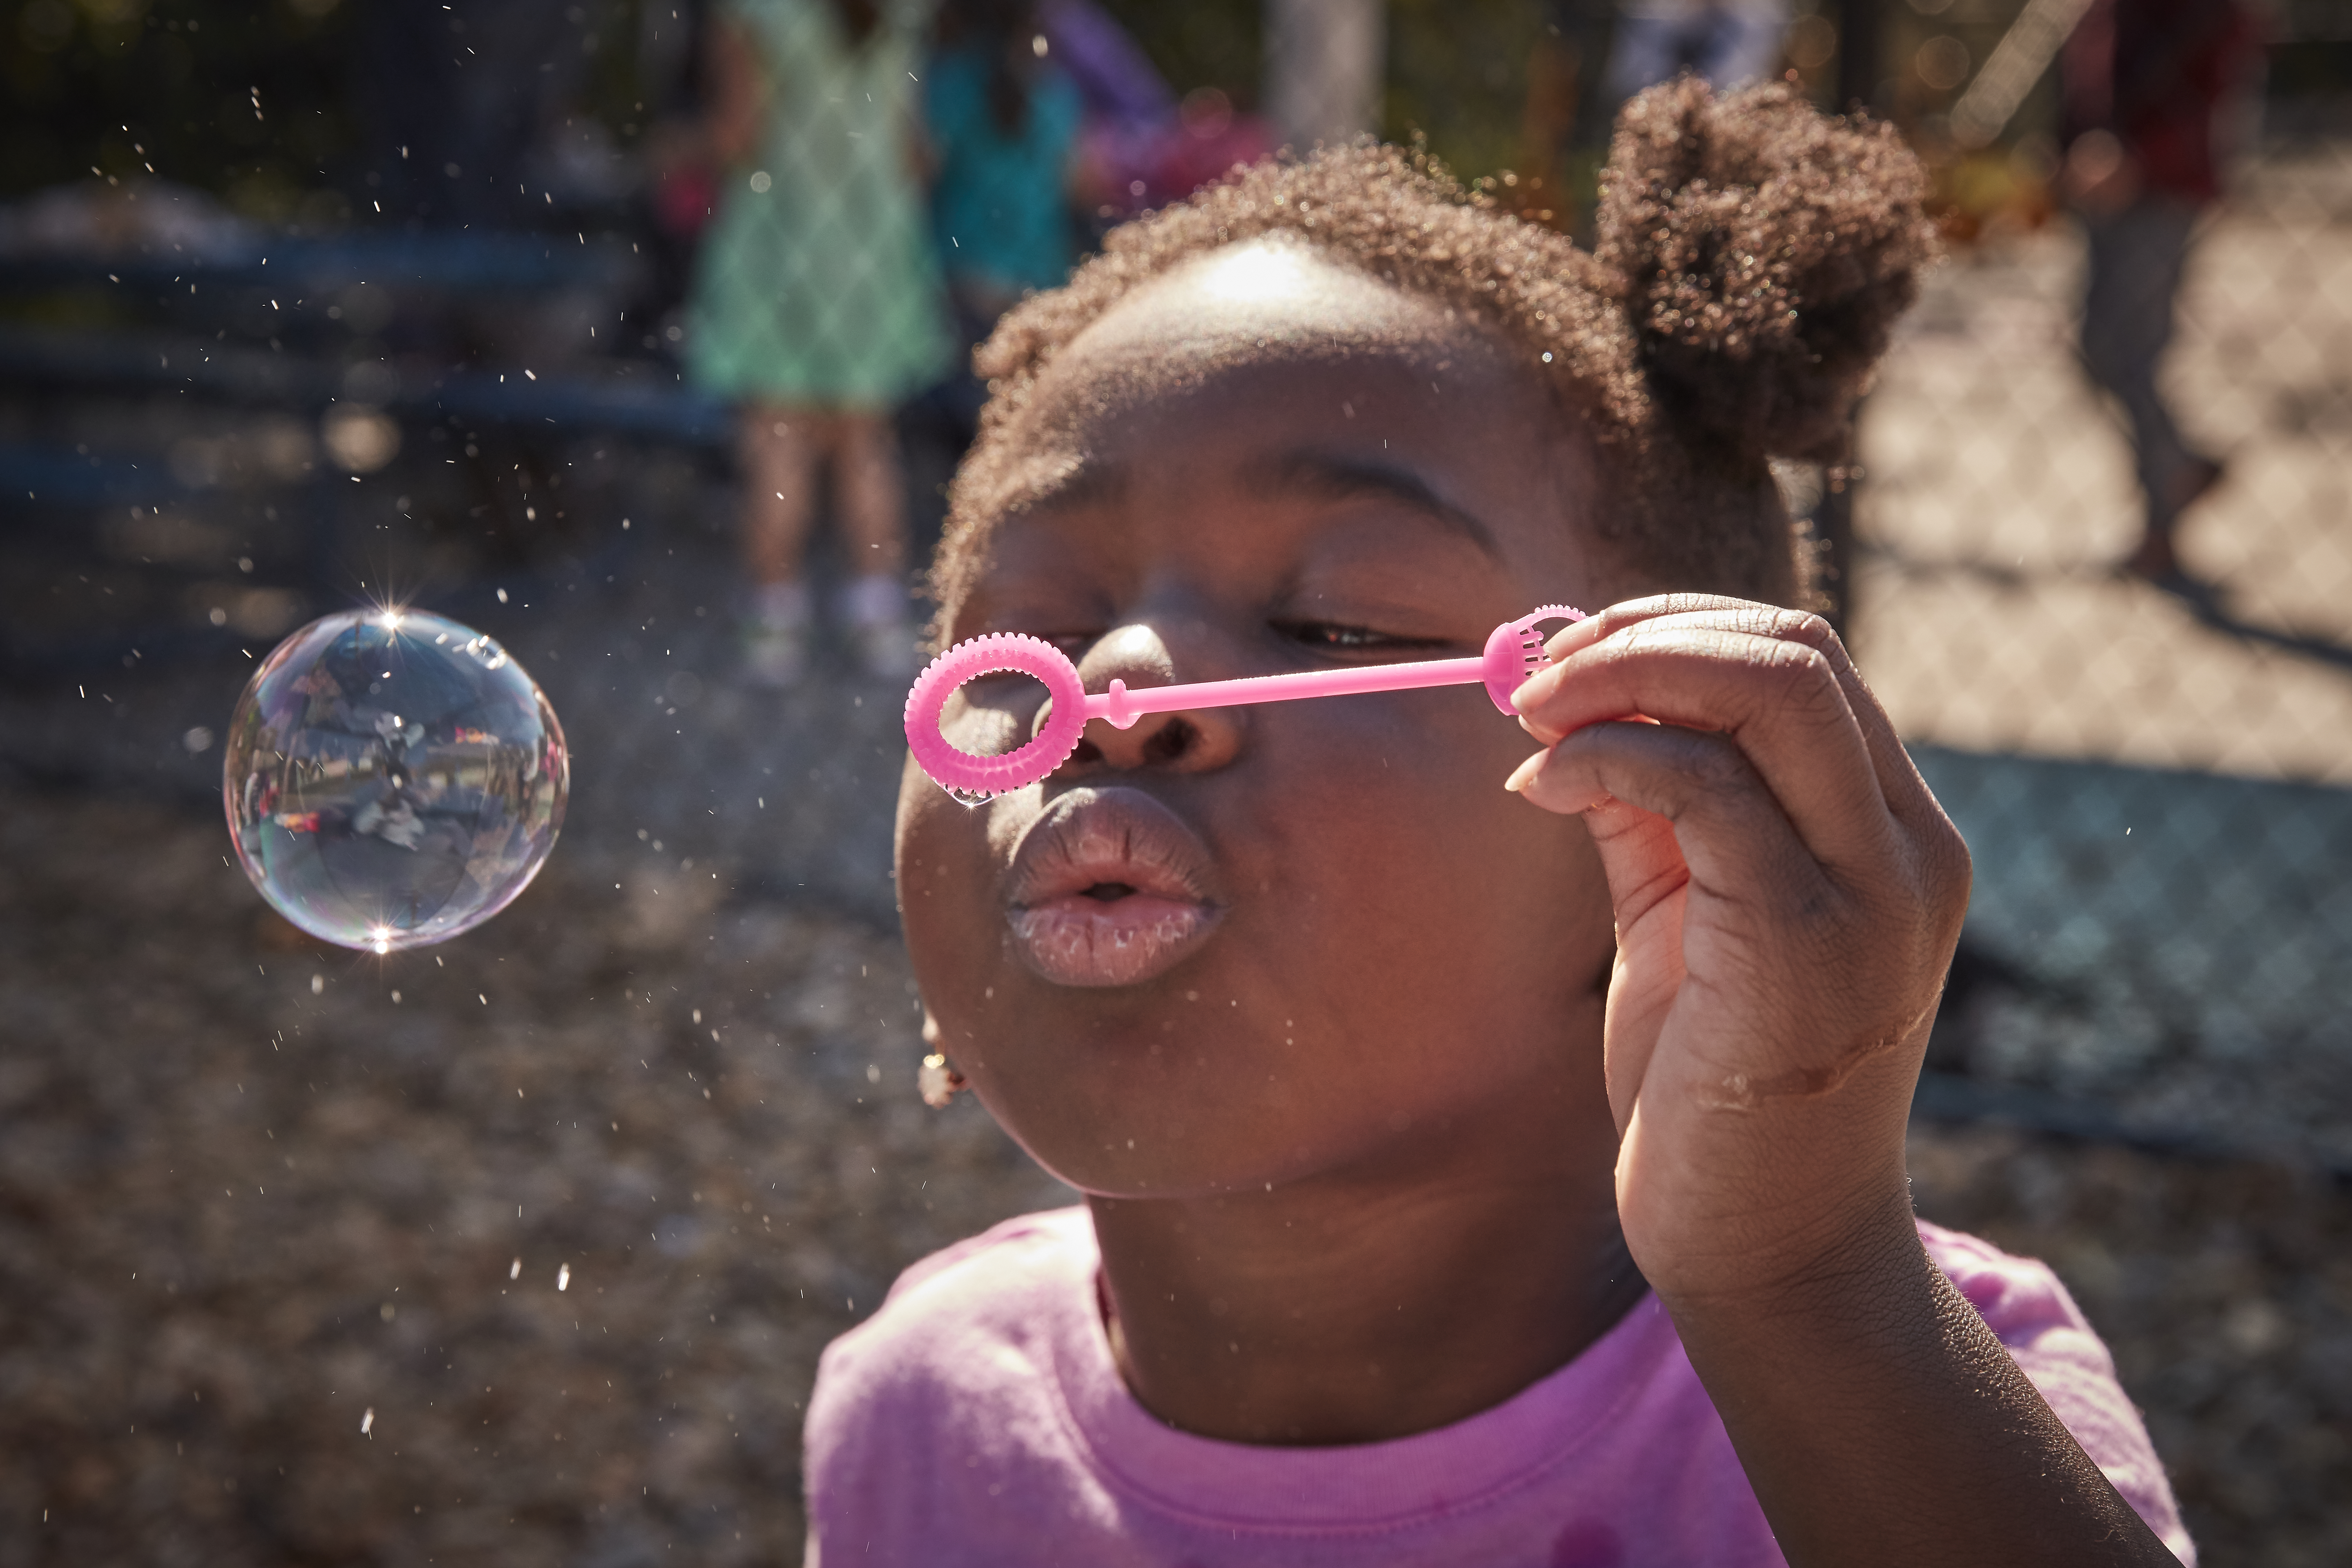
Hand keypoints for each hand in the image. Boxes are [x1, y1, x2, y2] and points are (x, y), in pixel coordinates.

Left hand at [1504, 596, 1969, 1303]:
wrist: (1766, 1244)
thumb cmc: (1717, 1084)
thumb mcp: (1685, 917)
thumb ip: (1653, 811)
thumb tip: (1572, 712)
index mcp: (1889, 830)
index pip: (1800, 659)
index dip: (1673, 627)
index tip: (1568, 656)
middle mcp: (1907, 846)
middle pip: (1794, 647)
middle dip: (1646, 631)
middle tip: (1538, 676)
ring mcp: (1872, 890)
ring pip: (1769, 687)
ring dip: (1622, 673)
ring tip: (1532, 717)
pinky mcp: (1807, 941)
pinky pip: (1706, 785)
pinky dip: (1608, 756)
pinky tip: (1543, 786)